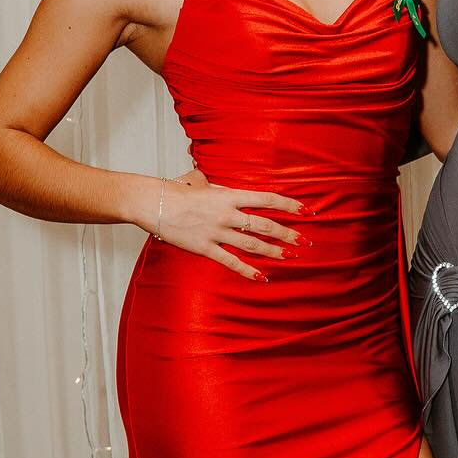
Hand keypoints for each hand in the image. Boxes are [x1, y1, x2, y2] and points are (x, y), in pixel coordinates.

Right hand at [142, 168, 304, 281]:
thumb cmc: (174, 190)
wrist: (153, 202)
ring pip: (252, 244)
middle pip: (264, 225)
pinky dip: (247, 270)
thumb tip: (211, 180)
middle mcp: (227, 214)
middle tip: (303, 241)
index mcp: (229, 196)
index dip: (288, 205)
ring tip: (288, 257)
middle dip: (287, 233)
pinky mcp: (205, 247)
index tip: (304, 210)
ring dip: (273, 251)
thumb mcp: (198, 180)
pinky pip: (230, 261)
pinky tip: (261, 277)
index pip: (266, 199)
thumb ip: (212, 184)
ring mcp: (217, 232)